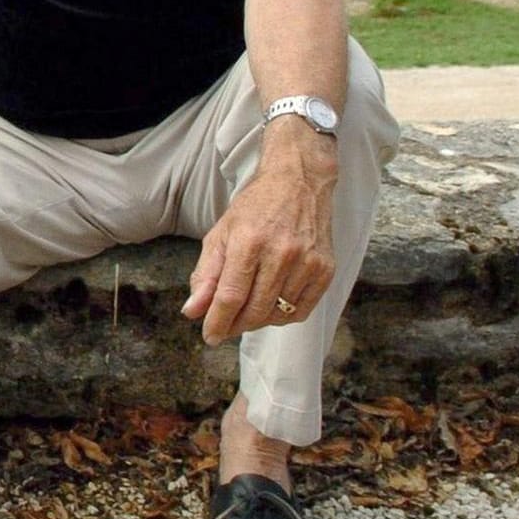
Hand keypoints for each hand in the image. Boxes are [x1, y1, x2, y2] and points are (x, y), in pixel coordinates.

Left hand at [182, 120, 337, 343]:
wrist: (298, 182)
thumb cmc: (255, 208)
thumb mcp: (221, 234)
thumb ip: (206, 275)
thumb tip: (192, 311)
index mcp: (249, 241)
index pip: (231, 296)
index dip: (217, 322)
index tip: (209, 336)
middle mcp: (281, 253)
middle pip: (255, 310)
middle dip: (235, 325)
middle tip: (225, 325)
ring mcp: (307, 263)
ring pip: (277, 314)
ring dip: (257, 321)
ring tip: (246, 310)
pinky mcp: (325, 270)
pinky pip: (301, 311)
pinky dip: (282, 316)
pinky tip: (271, 305)